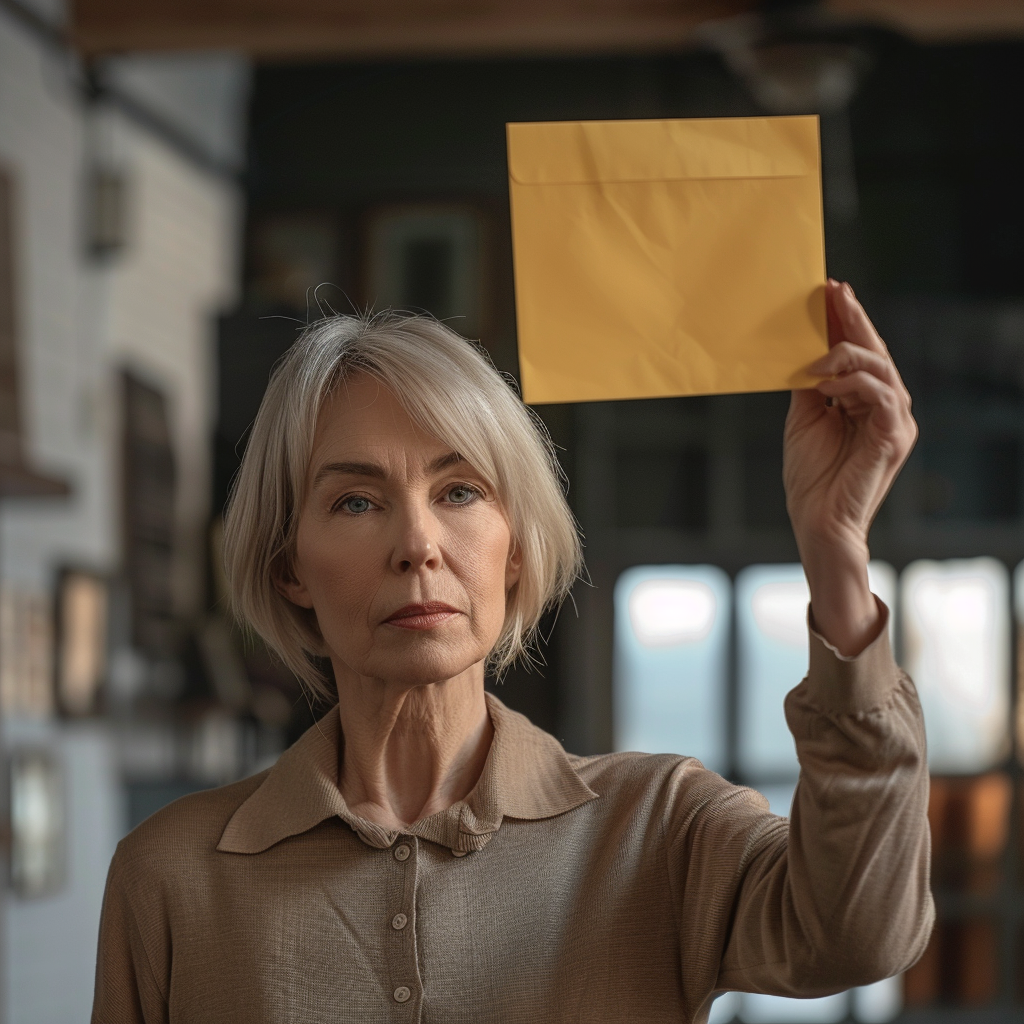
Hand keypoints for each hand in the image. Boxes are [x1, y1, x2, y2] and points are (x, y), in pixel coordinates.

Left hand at [783, 280, 916, 654]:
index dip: (845, 321)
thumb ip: (808, 385)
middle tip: (834, 290)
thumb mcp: (803, 419)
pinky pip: (882, 396)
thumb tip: (798, 349)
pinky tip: (828, 383)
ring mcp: (895, 421)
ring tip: (817, 353)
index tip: (826, 290)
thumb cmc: (811, 476)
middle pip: (875, 352)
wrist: (817, 519)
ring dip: (848, 353)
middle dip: (853, 319)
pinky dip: (855, 384)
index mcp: (865, 401)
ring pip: (881, 368)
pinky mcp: (894, 437)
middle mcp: (887, 406)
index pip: (858, 353)